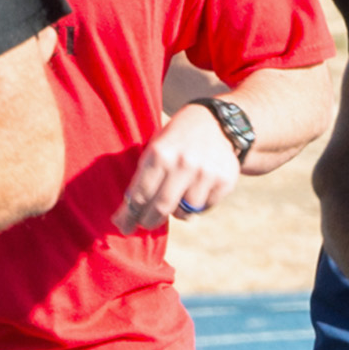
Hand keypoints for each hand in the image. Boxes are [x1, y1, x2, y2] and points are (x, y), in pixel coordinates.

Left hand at [117, 105, 242, 231]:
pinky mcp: (224, 181)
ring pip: (184, 212)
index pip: (139, 195)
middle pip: (160, 207)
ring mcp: (205, 173)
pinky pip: (204, 208)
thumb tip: (127, 216)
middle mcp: (183, 163)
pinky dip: (197, 207)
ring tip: (176, 199)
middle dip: (149, 221)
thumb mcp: (156, 146)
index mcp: (159, 153)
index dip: (129, 215)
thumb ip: (144, 177)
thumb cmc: (176, 140)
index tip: (124, 227)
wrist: (217, 122)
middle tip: (145, 224)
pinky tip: (196, 191)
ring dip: (177, 212)